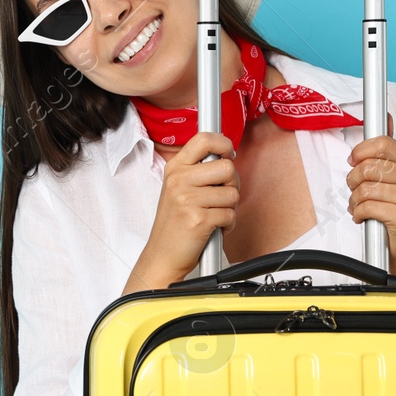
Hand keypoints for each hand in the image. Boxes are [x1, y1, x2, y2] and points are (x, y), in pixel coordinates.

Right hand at [126, 131, 237, 291]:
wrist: (162, 256)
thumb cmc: (175, 224)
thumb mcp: (178, 189)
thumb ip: (198, 171)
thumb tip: (226, 156)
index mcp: (175, 169)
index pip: (203, 139)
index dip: (223, 143)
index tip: (228, 153)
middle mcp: (179, 180)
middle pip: (227, 167)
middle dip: (232, 184)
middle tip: (221, 197)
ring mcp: (187, 199)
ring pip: (232, 193)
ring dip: (230, 208)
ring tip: (214, 215)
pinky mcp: (198, 218)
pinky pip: (230, 214)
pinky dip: (228, 224)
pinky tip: (214, 228)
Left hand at [345, 114, 395, 264]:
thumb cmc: (395, 206)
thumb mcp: (392, 175)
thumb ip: (386, 149)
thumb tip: (386, 117)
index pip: (381, 143)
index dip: (360, 152)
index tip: (353, 161)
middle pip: (369, 167)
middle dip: (353, 180)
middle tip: (354, 189)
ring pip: (365, 188)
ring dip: (354, 199)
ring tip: (358, 205)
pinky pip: (367, 206)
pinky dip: (358, 212)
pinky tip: (362, 216)